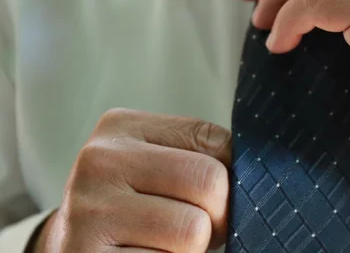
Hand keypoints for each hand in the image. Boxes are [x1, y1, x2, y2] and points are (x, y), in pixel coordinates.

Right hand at [35, 109, 230, 252]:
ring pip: (194, 231)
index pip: (215, 141)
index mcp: (122, 127)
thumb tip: (258, 171)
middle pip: (210, 182)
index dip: (231, 175)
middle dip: (218, 214)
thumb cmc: (134, 205)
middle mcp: (99, 161)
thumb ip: (200, 155)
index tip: (212, 193)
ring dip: (192, 248)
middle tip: (199, 226)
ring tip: (164, 243)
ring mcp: (90, 211)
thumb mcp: (159, 164)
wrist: (73, 248)